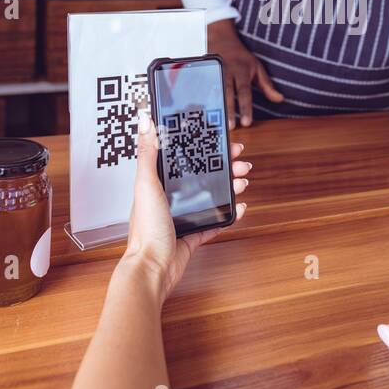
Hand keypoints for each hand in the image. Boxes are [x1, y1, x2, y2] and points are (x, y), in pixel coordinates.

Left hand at [121, 111, 249, 302]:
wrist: (153, 268)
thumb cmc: (146, 229)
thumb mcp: (147, 184)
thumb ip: (148, 152)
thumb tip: (145, 120)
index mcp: (158, 183)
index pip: (185, 158)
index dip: (204, 147)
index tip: (222, 141)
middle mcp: (170, 198)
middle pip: (203, 176)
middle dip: (224, 168)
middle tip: (241, 162)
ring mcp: (183, 217)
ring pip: (212, 196)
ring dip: (230, 187)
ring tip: (243, 182)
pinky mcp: (193, 235)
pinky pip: (215, 222)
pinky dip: (229, 215)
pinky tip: (240, 207)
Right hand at [208, 18, 282, 127]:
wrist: (221, 40)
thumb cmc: (241, 58)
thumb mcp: (257, 68)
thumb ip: (267, 85)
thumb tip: (280, 99)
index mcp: (241, 71)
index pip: (244, 91)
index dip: (245, 107)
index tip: (246, 123)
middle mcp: (226, 72)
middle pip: (227, 93)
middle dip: (229, 110)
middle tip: (231, 127)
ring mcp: (213, 73)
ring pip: (213, 92)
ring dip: (215, 108)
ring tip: (216, 123)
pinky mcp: (204, 74)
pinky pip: (202, 89)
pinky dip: (202, 100)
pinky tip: (203, 113)